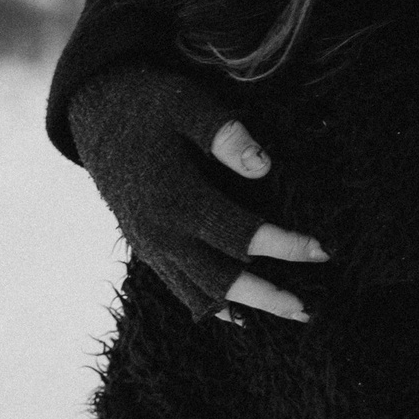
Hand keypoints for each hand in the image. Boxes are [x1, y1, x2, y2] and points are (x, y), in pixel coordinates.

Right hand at [66, 61, 329, 320]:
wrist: (94, 111)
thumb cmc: (148, 103)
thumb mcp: (186, 103)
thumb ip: (225, 134)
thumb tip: (264, 168)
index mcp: (175, 198)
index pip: (240, 236)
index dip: (284, 246)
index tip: (325, 250)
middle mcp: (161, 233)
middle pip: (221, 282)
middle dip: (268, 298)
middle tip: (310, 311)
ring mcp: (150, 245)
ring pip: (199, 295)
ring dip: (244, 307)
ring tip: (286, 315)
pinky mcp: (144, 247)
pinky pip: (179, 288)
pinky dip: (210, 305)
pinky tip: (237, 313)